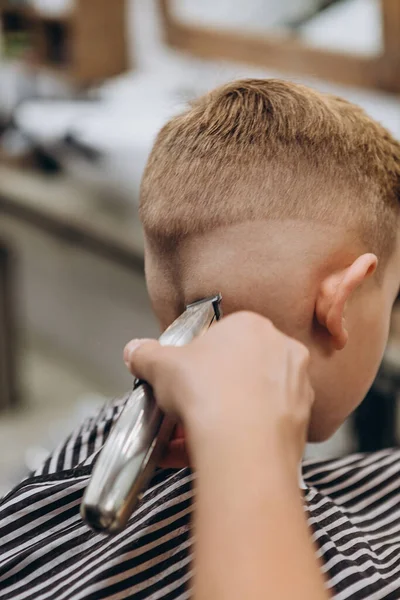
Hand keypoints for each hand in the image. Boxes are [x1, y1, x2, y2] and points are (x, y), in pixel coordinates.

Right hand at [124, 311, 313, 472]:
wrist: (243, 447)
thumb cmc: (207, 393)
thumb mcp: (161, 367)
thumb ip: (146, 355)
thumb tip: (135, 351)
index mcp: (252, 326)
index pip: (221, 336)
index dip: (197, 359)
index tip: (184, 378)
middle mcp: (282, 350)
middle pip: (239, 368)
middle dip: (213, 389)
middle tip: (188, 407)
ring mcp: (296, 388)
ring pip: (253, 400)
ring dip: (225, 415)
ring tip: (196, 435)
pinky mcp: (302, 422)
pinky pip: (263, 427)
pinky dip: (240, 437)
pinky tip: (212, 453)